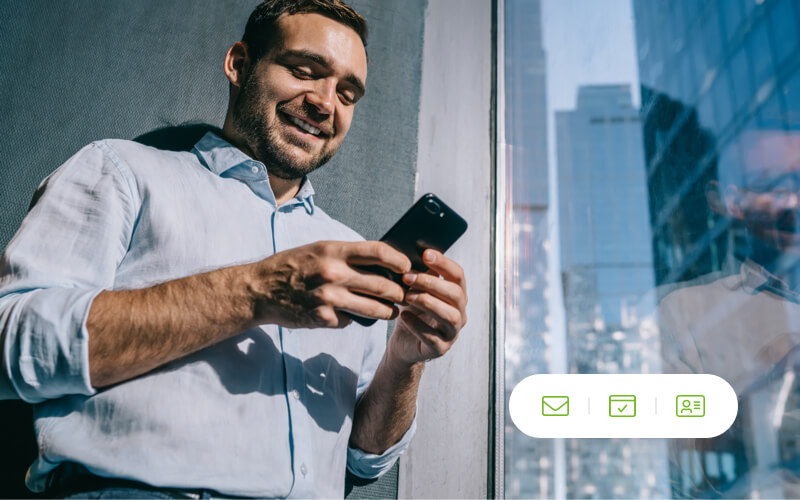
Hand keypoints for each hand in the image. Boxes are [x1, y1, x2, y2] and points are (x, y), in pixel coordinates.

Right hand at [248, 240, 410, 328]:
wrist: (260, 290)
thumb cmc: (293, 266)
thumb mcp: (319, 249)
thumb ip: (348, 254)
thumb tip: (383, 261)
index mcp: (334, 251)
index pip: (379, 252)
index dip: (399, 261)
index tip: (406, 267)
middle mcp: (333, 273)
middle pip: (383, 285)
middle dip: (400, 292)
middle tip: (405, 294)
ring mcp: (329, 298)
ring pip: (375, 309)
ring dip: (389, 312)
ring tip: (392, 311)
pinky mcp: (323, 319)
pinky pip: (352, 321)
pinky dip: (355, 319)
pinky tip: (351, 315)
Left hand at [388, 249, 467, 366]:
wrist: (404, 343)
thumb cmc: (412, 312)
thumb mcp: (416, 291)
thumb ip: (421, 275)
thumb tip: (417, 252)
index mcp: (456, 295)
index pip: (458, 275)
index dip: (443, 263)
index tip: (425, 253)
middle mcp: (460, 313)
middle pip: (455, 294)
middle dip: (431, 283)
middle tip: (408, 277)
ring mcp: (452, 332)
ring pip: (449, 315)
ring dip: (427, 302)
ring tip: (407, 296)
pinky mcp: (441, 349)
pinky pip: (432, 337)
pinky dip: (417, 325)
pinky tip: (404, 316)